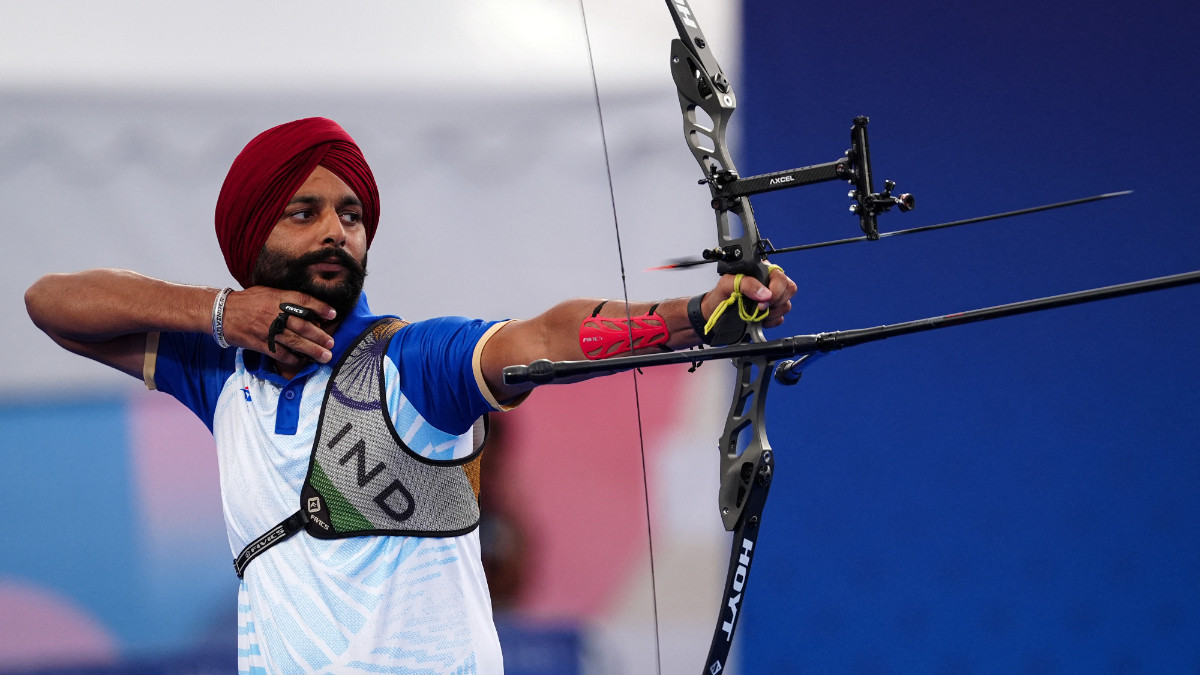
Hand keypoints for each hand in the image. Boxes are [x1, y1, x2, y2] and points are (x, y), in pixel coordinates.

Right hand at [222, 287, 337, 365]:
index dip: (320, 308)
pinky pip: (280, 353)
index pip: (303, 301)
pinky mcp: (260, 343)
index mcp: (277, 297)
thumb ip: (285, 298)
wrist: (220, 312)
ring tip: (325, 356)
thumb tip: (308, 308)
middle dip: (319, 336)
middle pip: (302, 325)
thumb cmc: (246, 301)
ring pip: (294, 341)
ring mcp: (267, 329)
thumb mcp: (267, 292)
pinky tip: (303, 362)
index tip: (333, 314)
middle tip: (332, 343)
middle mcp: (274, 313)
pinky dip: (293, 359)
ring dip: (312, 350)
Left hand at [705, 266, 796, 328]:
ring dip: (772, 313)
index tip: (763, 301)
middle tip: (759, 308)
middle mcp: (768, 283)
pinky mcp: (770, 313)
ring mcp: (770, 299)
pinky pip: (780, 318)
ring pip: (786, 305)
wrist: (713, 315)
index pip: (780, 277)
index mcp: (760, 271)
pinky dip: (770, 321)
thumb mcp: (727, 284)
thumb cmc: (719, 296)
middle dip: (775, 302)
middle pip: (789, 290)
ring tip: (756, 313)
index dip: (775, 290)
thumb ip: (746, 284)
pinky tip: (759, 320)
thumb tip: (764, 293)